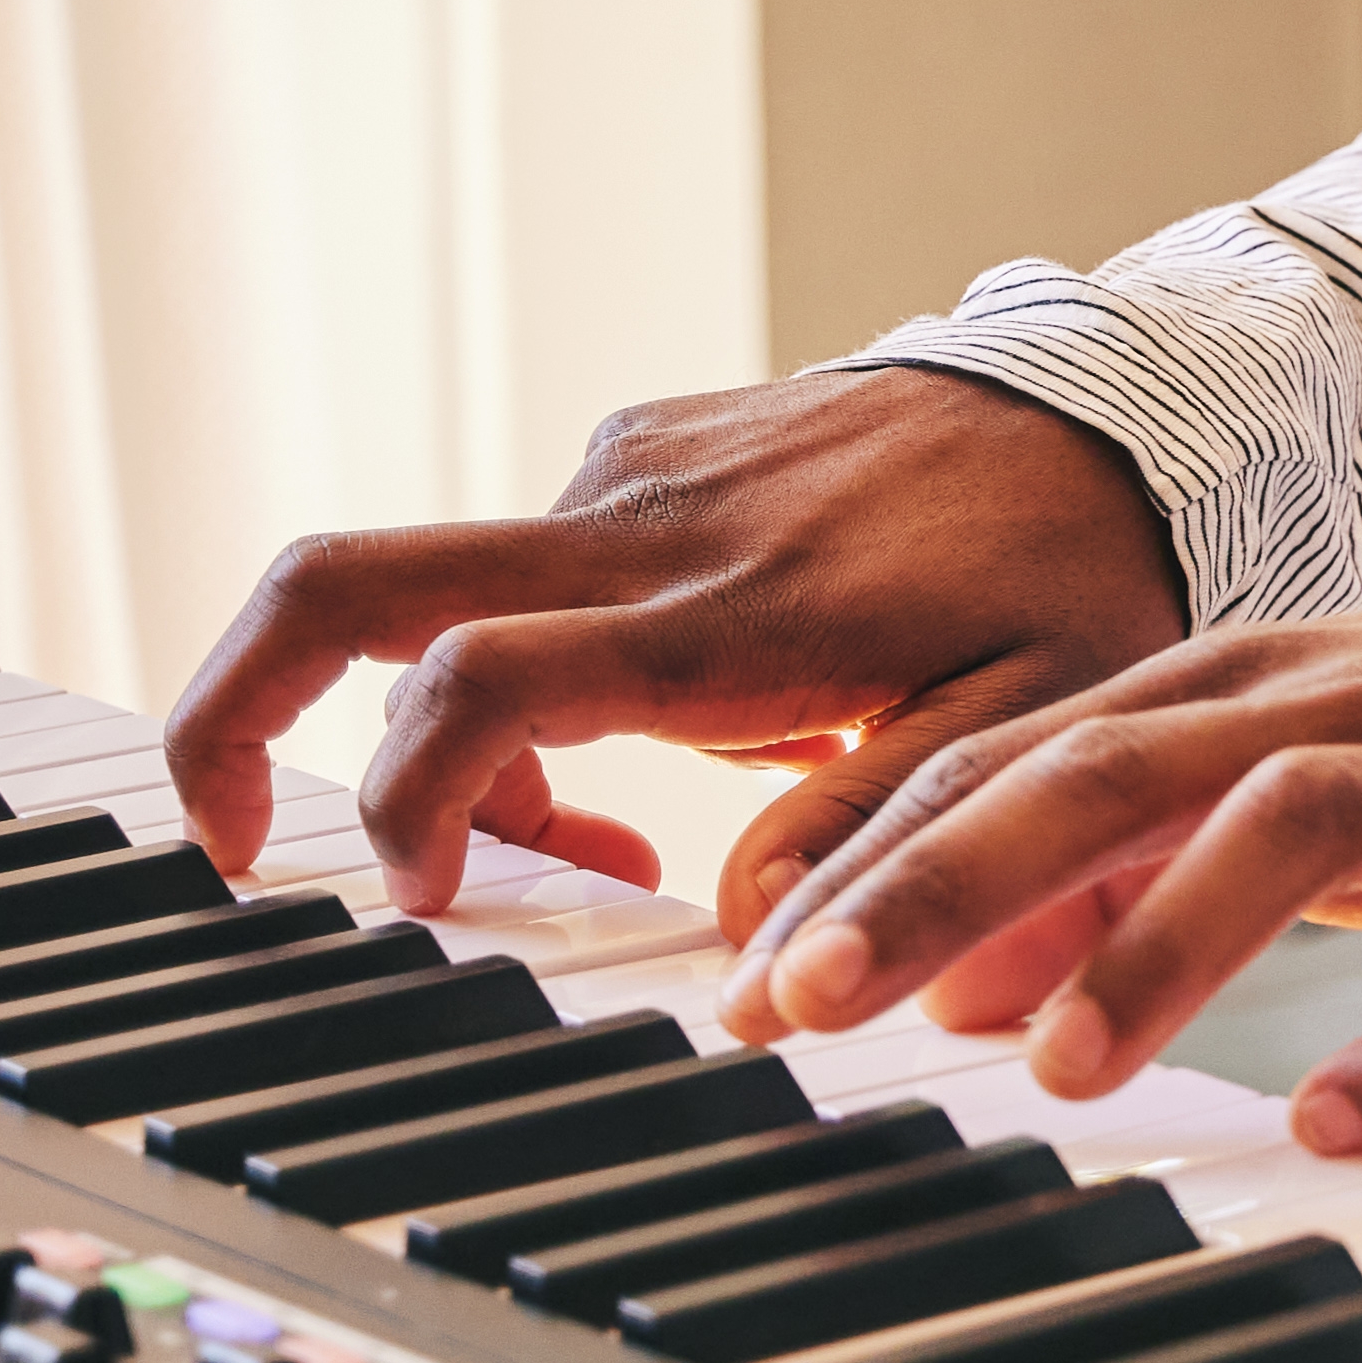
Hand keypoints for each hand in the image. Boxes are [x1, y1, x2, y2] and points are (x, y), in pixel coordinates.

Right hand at [167, 370, 1188, 920]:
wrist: (1128, 414)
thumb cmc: (1079, 584)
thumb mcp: (1028, 736)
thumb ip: (879, 837)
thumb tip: (740, 948)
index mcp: (724, 611)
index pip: (476, 684)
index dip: (409, 802)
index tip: (432, 901)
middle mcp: (641, 526)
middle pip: (340, 586)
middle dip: (233, 715)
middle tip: (233, 847)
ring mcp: (628, 471)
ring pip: (431, 611)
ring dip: (452, 742)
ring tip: (600, 843)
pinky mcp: (641, 447)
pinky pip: (522, 578)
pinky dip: (528, 676)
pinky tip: (660, 745)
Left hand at [722, 599, 1361, 1155]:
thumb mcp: (1268, 800)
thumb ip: (1110, 878)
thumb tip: (943, 986)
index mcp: (1234, 682)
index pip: (1012, 751)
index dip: (866, 859)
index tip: (741, 980)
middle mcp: (1336, 707)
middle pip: (1111, 766)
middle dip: (946, 880)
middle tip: (811, 997)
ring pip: (1297, 828)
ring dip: (1164, 943)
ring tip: (1061, 1070)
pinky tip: (1341, 1122)